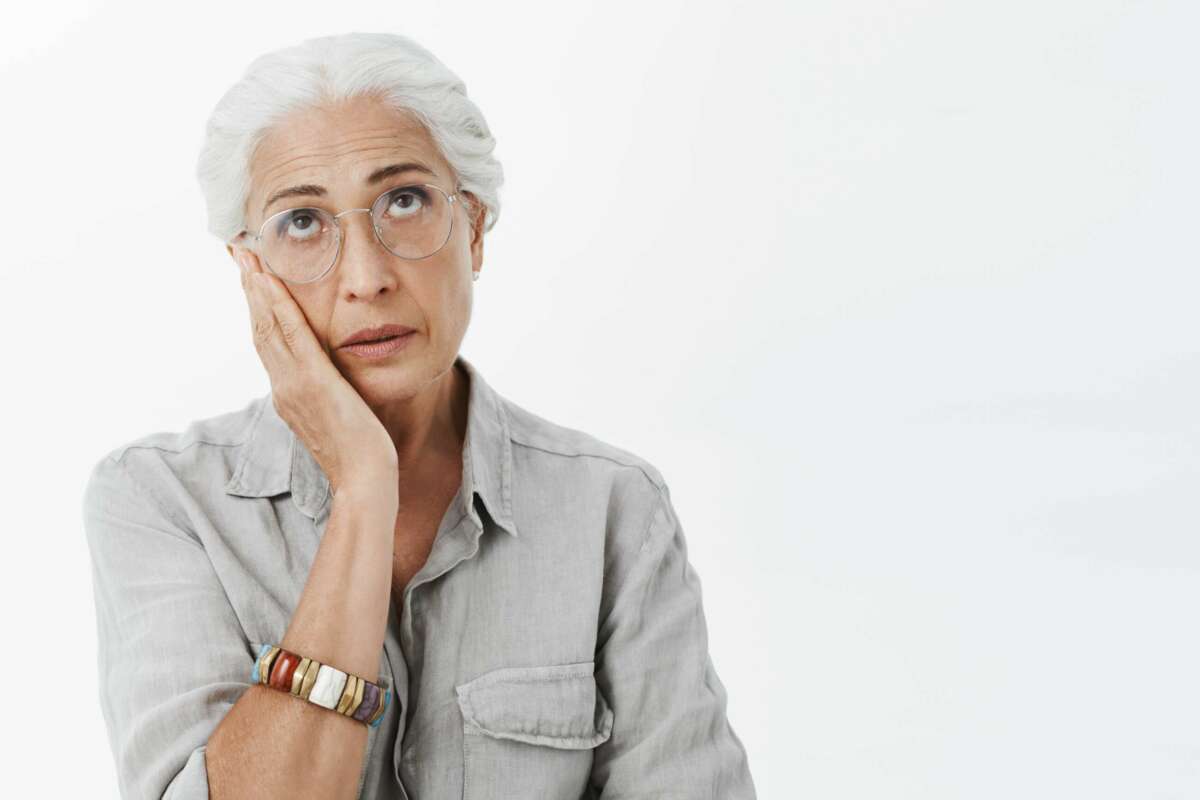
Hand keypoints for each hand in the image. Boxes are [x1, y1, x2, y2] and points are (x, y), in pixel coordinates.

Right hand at [235, 249, 398, 498]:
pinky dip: (278, 306)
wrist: (364, 480)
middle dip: (248, 286)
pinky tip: (270, 280)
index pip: (267, 340)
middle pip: (258, 326)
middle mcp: (283, 386)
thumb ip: (328, 395)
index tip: (250, 274)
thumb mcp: (339, 416)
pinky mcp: (313, 383)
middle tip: (237, 250)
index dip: (256, 305)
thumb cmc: (361, 453)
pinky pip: (292, 336)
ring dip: (256, 286)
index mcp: (289, 393)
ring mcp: (294, 384)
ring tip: (247, 252)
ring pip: (267, 325)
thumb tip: (332, 381)